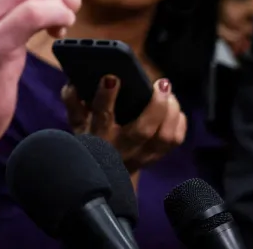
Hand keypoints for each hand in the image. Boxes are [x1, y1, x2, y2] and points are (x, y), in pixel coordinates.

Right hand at [62, 76, 185, 173]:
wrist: (106, 174)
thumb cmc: (91, 139)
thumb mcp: (77, 122)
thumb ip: (73, 102)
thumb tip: (73, 82)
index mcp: (100, 135)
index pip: (102, 115)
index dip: (106, 96)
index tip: (112, 77)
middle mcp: (123, 146)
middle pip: (143, 130)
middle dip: (155, 105)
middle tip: (161, 84)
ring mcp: (143, 154)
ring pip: (165, 136)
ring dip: (171, 112)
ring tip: (169, 93)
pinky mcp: (158, 157)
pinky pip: (176, 140)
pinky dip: (179, 122)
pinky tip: (174, 108)